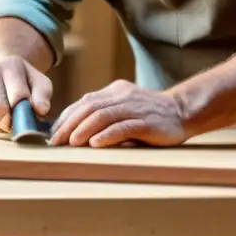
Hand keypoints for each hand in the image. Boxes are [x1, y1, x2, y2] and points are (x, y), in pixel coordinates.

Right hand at [0, 55, 51, 132]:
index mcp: (11, 66)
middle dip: (10, 121)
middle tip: (18, 126)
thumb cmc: (27, 82)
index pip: (17, 94)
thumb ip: (42, 95)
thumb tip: (40, 110)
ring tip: (10, 120)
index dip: (24, 111)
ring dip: (0, 126)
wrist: (6, 74)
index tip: (29, 119)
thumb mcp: (40, 83)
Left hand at [48, 79, 187, 147]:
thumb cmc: (149, 116)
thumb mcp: (125, 109)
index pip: (85, 102)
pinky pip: (124, 127)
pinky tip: (95, 144)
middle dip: (69, 125)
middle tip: (55, 142)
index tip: (53, 134)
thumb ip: (104, 114)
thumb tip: (73, 131)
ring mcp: (135, 108)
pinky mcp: (147, 122)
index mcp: (115, 91)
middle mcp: (123, 96)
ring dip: (84, 129)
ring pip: (103, 115)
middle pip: (90, 107)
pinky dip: (107, 135)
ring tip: (71, 142)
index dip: (66, 118)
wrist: (182, 112)